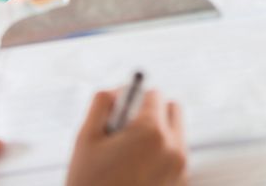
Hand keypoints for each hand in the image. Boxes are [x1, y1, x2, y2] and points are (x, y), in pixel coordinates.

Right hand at [65, 87, 186, 185]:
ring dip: (158, 136)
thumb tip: (116, 91)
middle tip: (125, 132)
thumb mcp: (85, 139)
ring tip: (128, 157)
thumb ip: (101, 104)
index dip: (132, 99)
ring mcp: (180, 170)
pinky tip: (136, 173)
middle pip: (173, 111)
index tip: (119, 113)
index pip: (153, 95)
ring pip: (177, 135)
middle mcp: (173, 148)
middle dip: (152, 113)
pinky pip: (177, 159)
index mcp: (151, 132)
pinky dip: (162, 158)